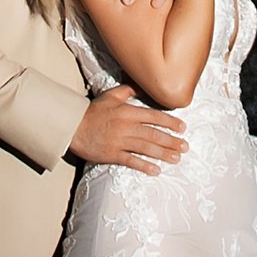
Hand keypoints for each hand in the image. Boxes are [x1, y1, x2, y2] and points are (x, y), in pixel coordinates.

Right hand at [72, 87, 186, 169]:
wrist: (72, 128)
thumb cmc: (93, 111)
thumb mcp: (111, 96)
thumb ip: (129, 90)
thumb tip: (145, 86)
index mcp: (127, 112)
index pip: (154, 116)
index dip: (170, 122)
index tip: (182, 128)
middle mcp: (125, 127)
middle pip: (153, 134)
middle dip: (171, 141)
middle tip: (184, 146)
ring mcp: (119, 142)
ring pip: (146, 148)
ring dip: (163, 154)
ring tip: (176, 158)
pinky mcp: (112, 155)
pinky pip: (131, 161)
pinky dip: (145, 166)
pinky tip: (156, 170)